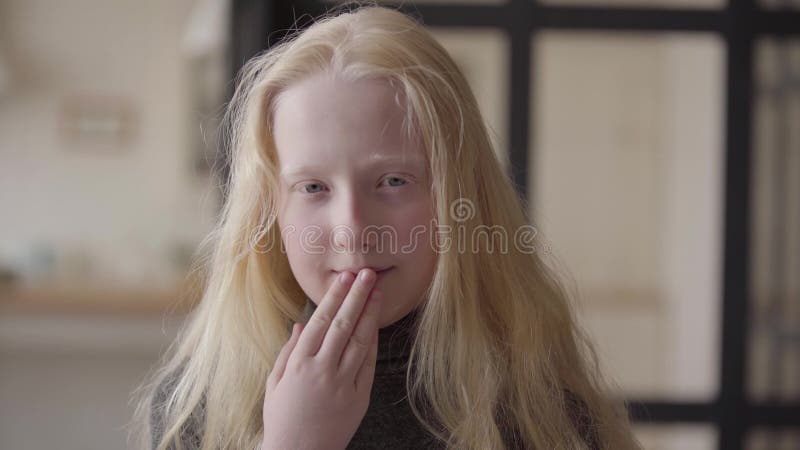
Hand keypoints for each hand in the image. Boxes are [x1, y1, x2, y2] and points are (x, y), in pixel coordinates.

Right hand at [260, 268, 382, 449]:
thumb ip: (289, 351)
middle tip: (367, 273)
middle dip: (356, 296)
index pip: (320, 321)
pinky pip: (367, 365)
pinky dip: (372, 343)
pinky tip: (375, 325)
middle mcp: (322, 371)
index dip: (334, 297)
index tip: (343, 278)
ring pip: (359, 342)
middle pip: (342, 325)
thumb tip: (302, 323)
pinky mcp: (358, 399)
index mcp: (299, 364)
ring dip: (369, 314)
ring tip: (378, 292)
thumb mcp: (276, 383)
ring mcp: (342, 385)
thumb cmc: (282, 419)